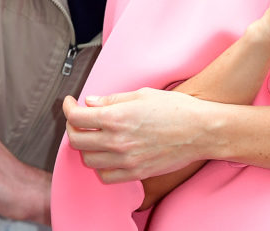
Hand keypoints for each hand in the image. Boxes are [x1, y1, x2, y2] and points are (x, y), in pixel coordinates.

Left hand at [64, 89, 211, 183]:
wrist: (201, 131)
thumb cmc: (176, 108)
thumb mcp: (141, 94)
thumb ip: (112, 100)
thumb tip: (90, 102)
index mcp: (117, 117)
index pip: (77, 117)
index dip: (68, 108)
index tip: (70, 103)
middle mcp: (118, 141)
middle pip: (77, 140)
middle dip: (72, 127)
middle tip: (79, 119)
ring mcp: (126, 160)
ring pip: (88, 160)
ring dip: (86, 147)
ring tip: (95, 136)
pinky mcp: (136, 173)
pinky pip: (106, 176)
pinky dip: (101, 166)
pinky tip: (108, 154)